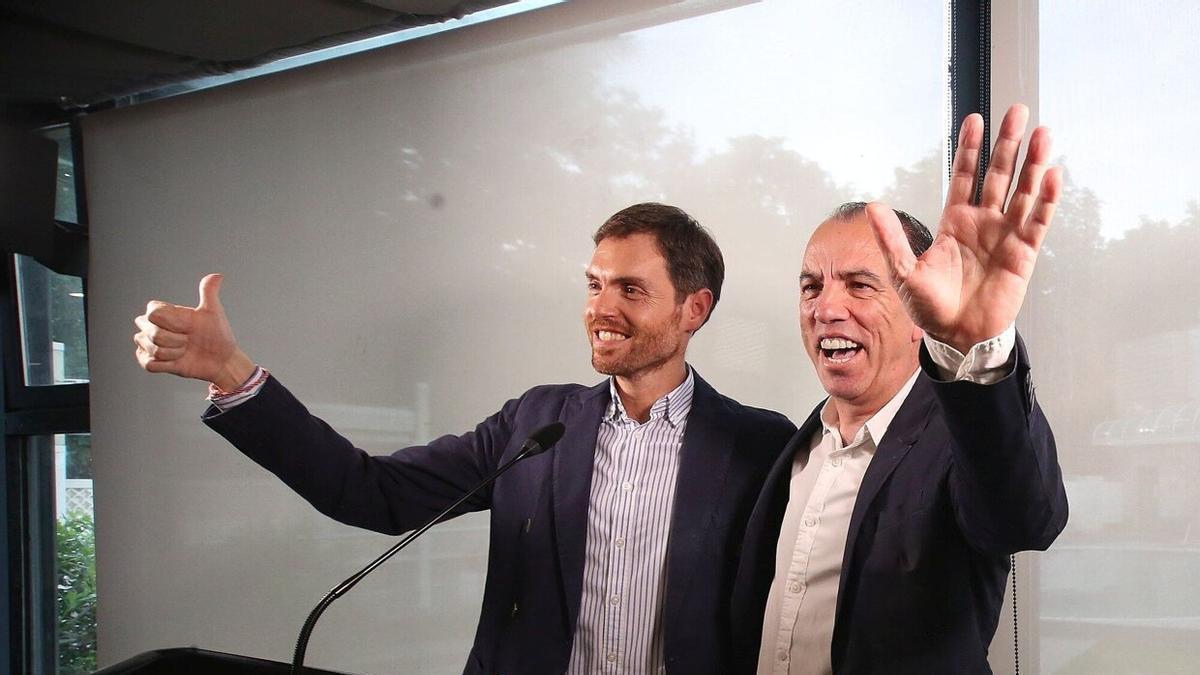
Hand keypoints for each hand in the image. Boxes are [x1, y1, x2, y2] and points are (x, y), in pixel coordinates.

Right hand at [133, 274, 254, 390]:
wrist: (221, 360)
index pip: (153, 312)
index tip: (189, 326)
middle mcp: (154, 327)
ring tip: (184, 351)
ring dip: (173, 353)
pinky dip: (166, 365)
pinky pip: (149, 364)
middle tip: (188, 340)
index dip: (172, 322)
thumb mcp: (213, 312)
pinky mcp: (151, 362)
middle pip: (150, 331)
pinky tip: (177, 362)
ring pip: (151, 349)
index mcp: (165, 313)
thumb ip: (209, 292)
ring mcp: (150, 344)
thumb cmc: (217, 335)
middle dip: (174, 338)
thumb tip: (217, 275)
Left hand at [866, 103, 1062, 353]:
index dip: (970, 149)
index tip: (975, 120)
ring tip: (1042, 134)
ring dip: (1032, 164)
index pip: (965, 177)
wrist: (957, 336)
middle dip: (1007, 144)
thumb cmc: (930, 307)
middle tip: (1016, 111)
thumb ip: (892, 239)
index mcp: (954, 222)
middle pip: (998, 175)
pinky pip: (1037, 221)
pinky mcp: (1024, 253)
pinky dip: (1045, 199)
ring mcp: (1005, 235)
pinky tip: (1052, 174)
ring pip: (1022, 192)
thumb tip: (872, 207)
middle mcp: (983, 222)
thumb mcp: (904, 272)